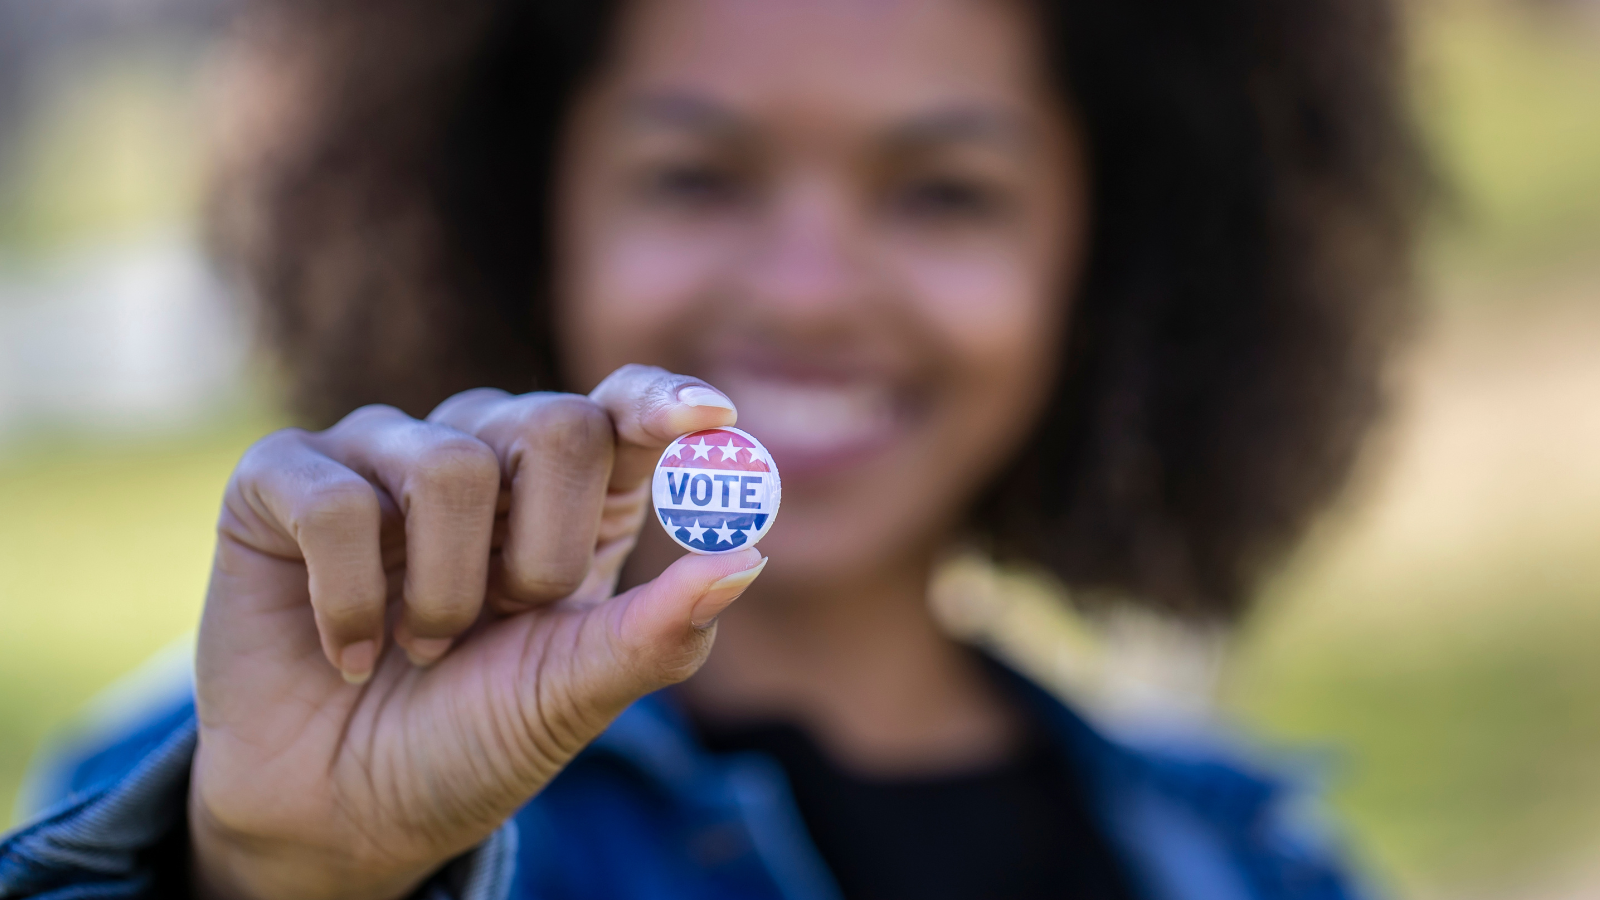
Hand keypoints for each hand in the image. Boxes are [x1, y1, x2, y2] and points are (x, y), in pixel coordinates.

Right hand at [188, 365, 764, 899]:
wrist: (342, 814)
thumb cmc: (472, 740)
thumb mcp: (575, 692)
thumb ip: (659, 630)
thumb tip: (749, 556)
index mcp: (569, 496)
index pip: (621, 408)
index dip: (662, 402)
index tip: (709, 418)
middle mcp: (482, 453)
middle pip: (554, 422)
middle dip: (543, 552)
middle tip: (503, 620)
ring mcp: (380, 455)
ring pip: (448, 465)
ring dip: (444, 595)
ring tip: (422, 649)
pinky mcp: (283, 480)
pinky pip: (338, 501)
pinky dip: (354, 602)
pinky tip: (352, 651)